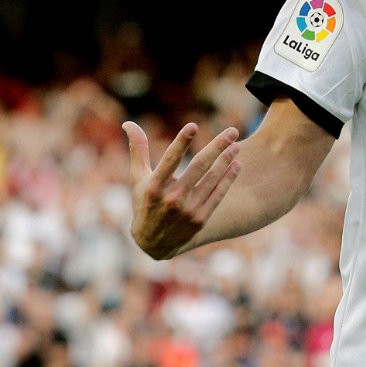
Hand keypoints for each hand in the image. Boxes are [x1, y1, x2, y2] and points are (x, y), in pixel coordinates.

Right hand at [122, 121, 242, 259]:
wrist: (154, 244)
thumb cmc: (145, 204)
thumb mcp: (138, 179)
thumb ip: (138, 150)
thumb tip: (128, 122)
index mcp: (154, 187)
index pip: (170, 159)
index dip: (181, 142)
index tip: (193, 125)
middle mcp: (172, 198)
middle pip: (199, 166)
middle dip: (217, 146)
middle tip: (232, 131)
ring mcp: (188, 210)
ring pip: (212, 179)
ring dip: (227, 160)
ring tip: (237, 145)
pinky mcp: (201, 219)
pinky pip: (218, 195)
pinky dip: (229, 178)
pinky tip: (237, 164)